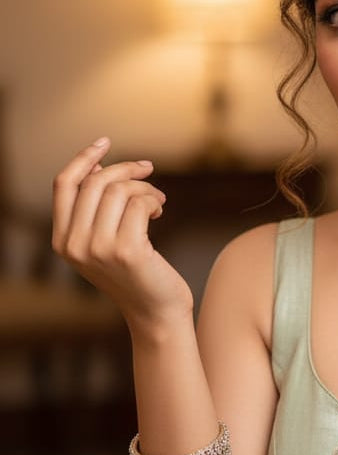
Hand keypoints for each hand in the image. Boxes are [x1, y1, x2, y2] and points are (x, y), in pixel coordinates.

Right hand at [52, 137, 193, 326]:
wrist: (156, 312)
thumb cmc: (135, 274)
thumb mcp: (104, 242)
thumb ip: (93, 211)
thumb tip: (95, 167)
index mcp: (61, 241)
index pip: (63, 185)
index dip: (83, 158)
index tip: (105, 142)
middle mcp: (74, 245)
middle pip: (95, 182)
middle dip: (126, 170)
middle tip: (148, 171)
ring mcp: (98, 248)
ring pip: (119, 190)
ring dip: (145, 188)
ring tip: (157, 200)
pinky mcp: (126, 250)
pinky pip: (140, 203)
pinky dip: (153, 200)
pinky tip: (159, 212)